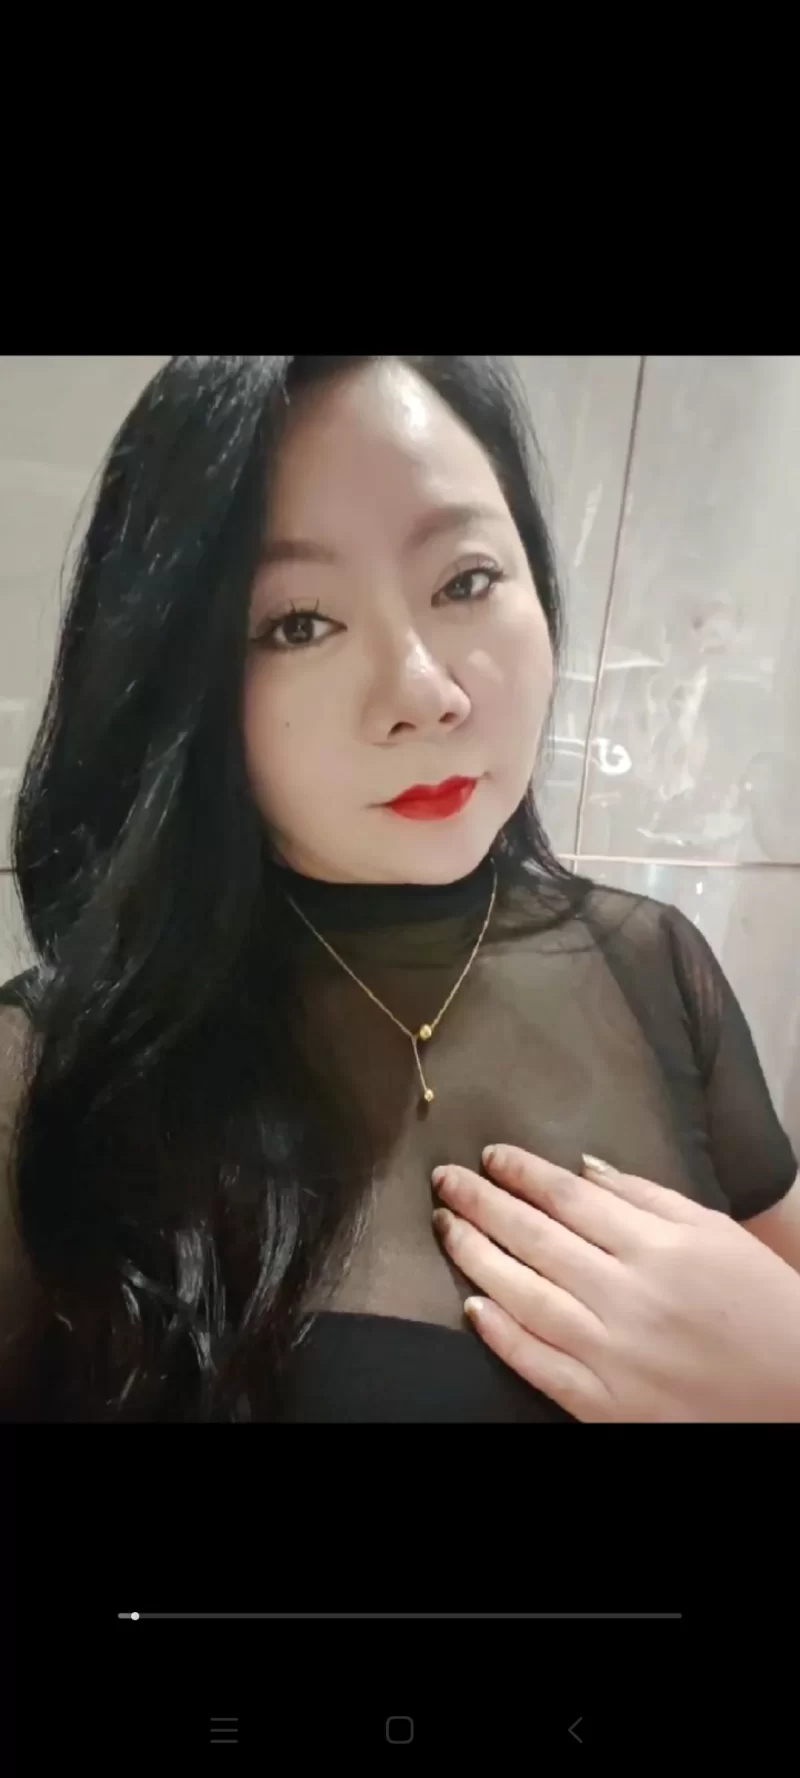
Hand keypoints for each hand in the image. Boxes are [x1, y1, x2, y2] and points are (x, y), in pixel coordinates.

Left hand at [431, 1147, 799, 1421]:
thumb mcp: (716, 1233)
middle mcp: (629, 1297)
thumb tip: (582, 1168)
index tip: (490, 1157)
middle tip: (444, 1180)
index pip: (569, 1199)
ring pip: (524, 1297)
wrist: (797, 1392)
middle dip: (481, 1204)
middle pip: (535, 1239)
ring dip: (476, 1258)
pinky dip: (499, 1334)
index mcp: (659, 1248)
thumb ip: (647, 1197)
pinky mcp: (606, 1405)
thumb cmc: (763, 1305)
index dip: (522, 1174)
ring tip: (446, 1229)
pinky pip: (537, 1364)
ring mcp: (613, 1355)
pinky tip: (470, 1306)